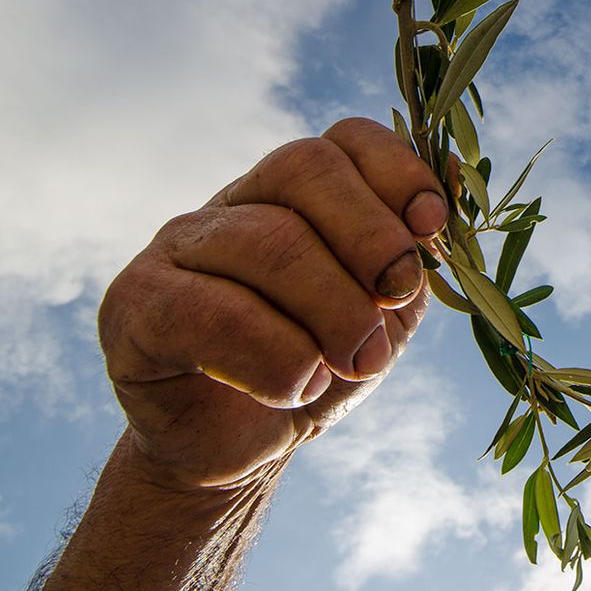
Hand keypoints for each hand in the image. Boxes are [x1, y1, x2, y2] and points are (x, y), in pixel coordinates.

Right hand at [98, 117, 448, 491]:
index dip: (397, 171)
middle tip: (395, 301)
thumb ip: (412, 257)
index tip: (431, 225)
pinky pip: (212, 313)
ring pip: (271, 242)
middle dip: (372, 238)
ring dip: (336, 313)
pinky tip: (296, 387)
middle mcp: (234, 203)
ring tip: (354, 364)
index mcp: (295, 193)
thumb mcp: (384, 312)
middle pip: (305, 170)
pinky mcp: (134, 305)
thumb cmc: (321, 368)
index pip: (344, 139)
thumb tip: (456, 195)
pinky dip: (277, 359)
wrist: (245, 451)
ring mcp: (176, 246)